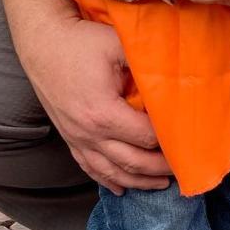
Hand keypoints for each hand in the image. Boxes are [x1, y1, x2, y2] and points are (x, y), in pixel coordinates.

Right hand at [25, 11, 170, 193]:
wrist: (42, 42)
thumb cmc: (80, 41)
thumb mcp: (116, 44)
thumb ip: (145, 62)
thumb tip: (173, 76)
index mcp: (103, 113)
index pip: (146, 136)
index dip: (169, 140)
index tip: (187, 138)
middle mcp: (89, 133)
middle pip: (133, 162)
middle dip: (160, 169)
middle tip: (183, 168)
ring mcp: (76, 138)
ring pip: (111, 172)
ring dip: (138, 181)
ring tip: (161, 185)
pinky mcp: (69, 137)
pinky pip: (89, 167)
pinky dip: (108, 180)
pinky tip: (121, 188)